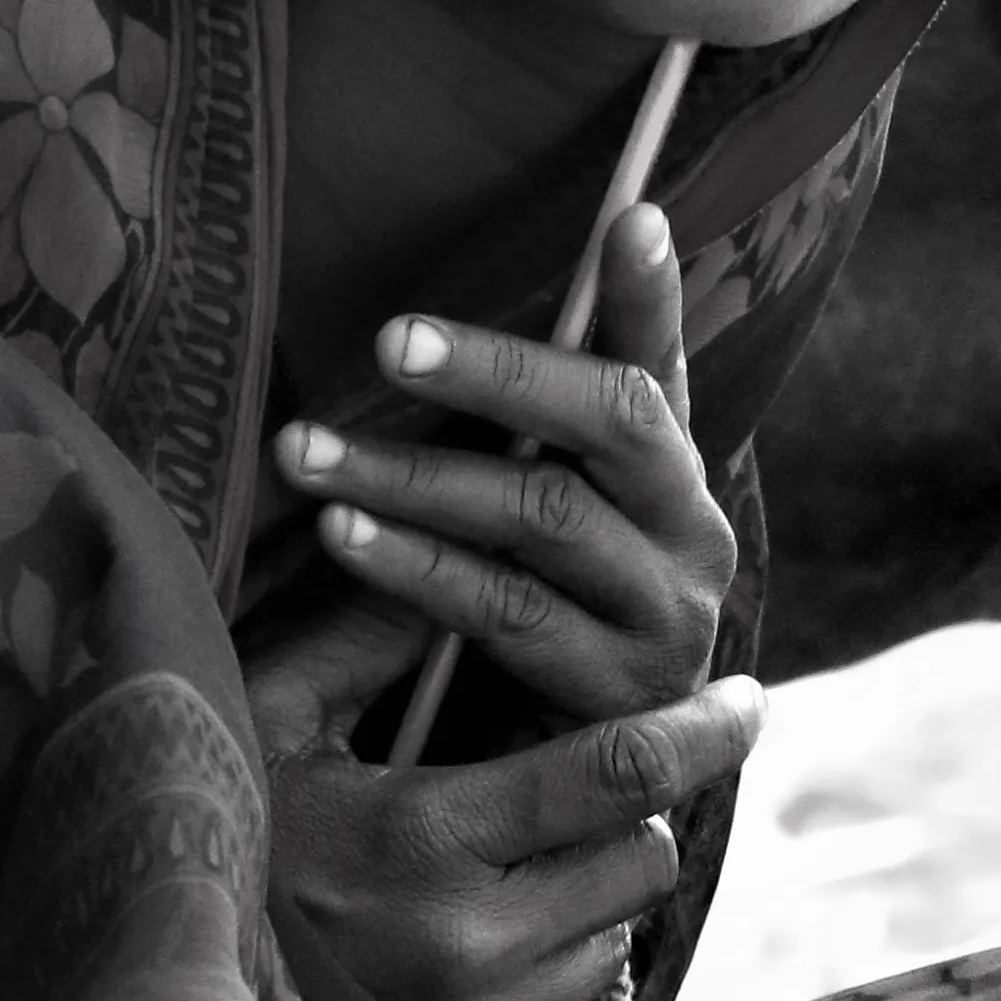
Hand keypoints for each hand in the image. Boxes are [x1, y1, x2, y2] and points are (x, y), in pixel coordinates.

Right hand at [240, 636, 765, 1000]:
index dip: (702, 728)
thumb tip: (462, 548)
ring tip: (481, 888)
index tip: (751, 697)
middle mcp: (466, 948)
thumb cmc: (223, 840)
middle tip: (559, 805)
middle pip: (643, 857)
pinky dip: (543, 981)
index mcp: (421, 840)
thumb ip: (365, 639)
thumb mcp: (267, 725)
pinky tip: (460, 965)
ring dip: (581, 902)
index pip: (616, 772)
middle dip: (628, 818)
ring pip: (615, 939)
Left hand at [269, 202, 736, 726]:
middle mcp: (695, 531)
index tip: (632, 215)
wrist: (561, 785)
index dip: (653, 294)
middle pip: (613, 423)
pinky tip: (340, 533)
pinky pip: (504, 611)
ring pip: (542, 515)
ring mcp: (669, 615)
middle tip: (388, 341)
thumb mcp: (536, 506)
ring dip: (414, 474)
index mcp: (675, 470)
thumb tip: (485, 295)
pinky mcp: (619, 696)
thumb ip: (532, 419)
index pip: (663, 361)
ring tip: (306, 449)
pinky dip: (413, 567)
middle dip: (497, 371)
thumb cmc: (530, 612)